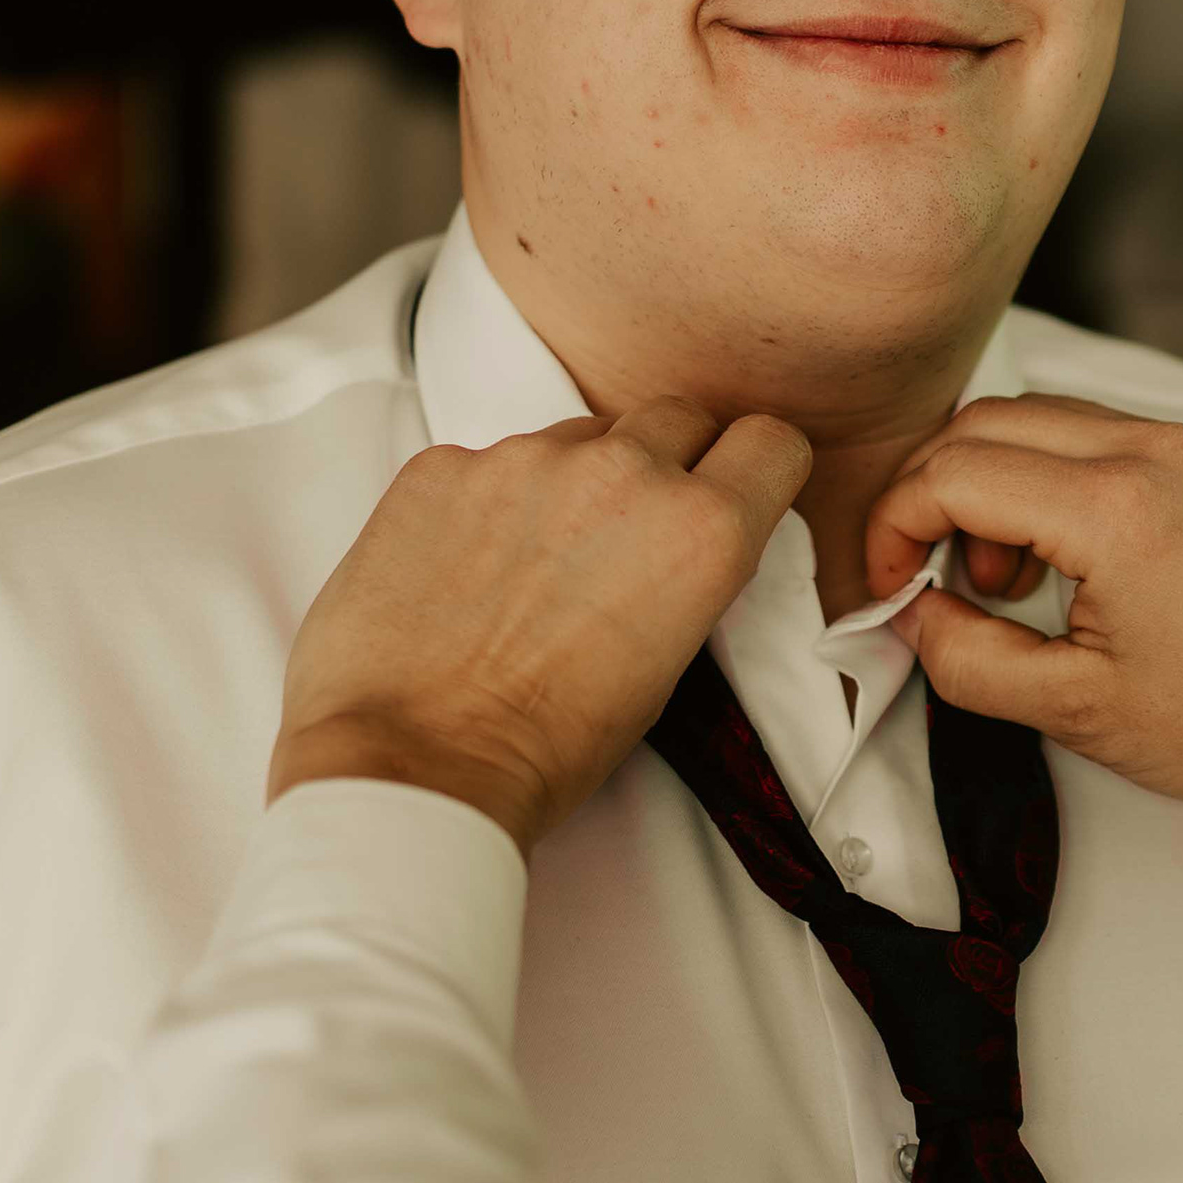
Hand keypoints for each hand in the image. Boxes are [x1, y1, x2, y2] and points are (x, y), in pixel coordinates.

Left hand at [272, 401, 813, 848]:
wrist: (412, 764)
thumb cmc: (540, 748)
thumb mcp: (664, 671)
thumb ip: (684, 574)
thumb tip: (665, 541)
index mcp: (700, 532)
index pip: (770, 442)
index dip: (752, 469)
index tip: (732, 487)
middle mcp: (621, 474)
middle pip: (676, 417)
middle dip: (667, 461)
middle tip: (629, 532)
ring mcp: (523, 459)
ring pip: (576, 439)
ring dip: (570, 484)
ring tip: (529, 572)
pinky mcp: (441, 466)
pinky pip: (486, 462)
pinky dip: (484, 505)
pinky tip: (462, 574)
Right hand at [865, 397, 1182, 858]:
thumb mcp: (1078, 712)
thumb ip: (969, 660)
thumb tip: (912, 617)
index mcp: (1112, 508)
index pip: (951, 473)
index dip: (893, 530)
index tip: (890, 591)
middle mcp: (1146, 450)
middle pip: (979, 425)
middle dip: (930, 499)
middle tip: (931, 583)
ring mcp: (1179, 445)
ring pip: (1031, 421)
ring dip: (986, 487)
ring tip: (1002, 583)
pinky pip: (1086, 437)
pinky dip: (1042, 483)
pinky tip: (1056, 564)